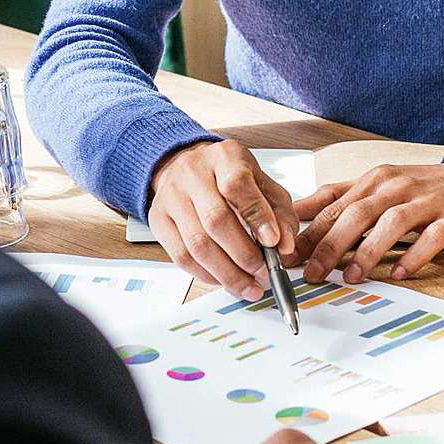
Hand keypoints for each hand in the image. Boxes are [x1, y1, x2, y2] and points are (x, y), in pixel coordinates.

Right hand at [149, 140, 298, 298]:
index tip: (274, 243)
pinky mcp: (158, 218)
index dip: (257, 216)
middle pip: (215, 220)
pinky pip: (180, 256)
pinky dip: (205, 274)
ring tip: (248, 286)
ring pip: (197, 244)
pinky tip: (223, 280)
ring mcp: (171, 196)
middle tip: (263, 274)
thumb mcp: (261, 182)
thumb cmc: (228, 175)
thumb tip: (284, 245)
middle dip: (244, 255)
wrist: (188, 165)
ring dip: (226, 273)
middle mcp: (193, 173)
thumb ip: (278, 212)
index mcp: (224, 158)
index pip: (237, 185)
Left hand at [286, 158, 443, 283]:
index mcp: (374, 180)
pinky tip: (400, 274)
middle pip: (356, 214)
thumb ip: (340, 198)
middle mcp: (395, 187)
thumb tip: (296, 213)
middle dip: (330, 244)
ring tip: (350, 276)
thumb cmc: (423, 188)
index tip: (287, 253)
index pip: (334, 204)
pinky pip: (430, 238)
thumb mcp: (379, 186)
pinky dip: (414, 255)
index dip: (309, 229)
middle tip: (311, 273)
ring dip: (368, 251)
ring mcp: (425, 202)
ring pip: (390, 224)